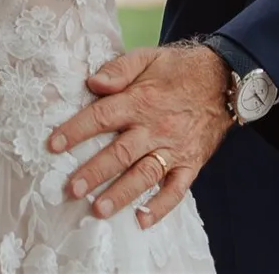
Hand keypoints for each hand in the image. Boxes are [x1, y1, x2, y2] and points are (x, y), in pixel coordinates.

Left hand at [49, 43, 231, 228]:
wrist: (224, 80)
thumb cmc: (179, 69)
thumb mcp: (148, 57)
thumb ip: (119, 69)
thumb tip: (92, 83)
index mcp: (141, 100)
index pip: (102, 116)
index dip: (76, 130)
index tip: (54, 145)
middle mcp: (155, 127)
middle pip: (121, 152)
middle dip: (95, 171)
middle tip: (72, 189)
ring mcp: (174, 149)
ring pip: (144, 174)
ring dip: (121, 193)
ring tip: (99, 209)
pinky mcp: (191, 163)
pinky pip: (176, 190)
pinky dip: (160, 207)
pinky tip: (142, 220)